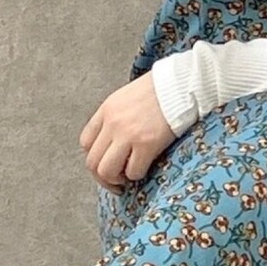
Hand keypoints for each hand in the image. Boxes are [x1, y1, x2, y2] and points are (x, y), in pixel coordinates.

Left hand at [78, 72, 176, 193]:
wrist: (180, 84)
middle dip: (102, 177)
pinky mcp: (147, 144)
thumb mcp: (127, 97)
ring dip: (116, 180)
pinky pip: (133, 171)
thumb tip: (114, 141)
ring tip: (128, 177)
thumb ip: (117, 117)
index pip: (86, 143)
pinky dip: (137, 175)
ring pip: (106, 171)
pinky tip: (145, 168)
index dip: (95, 158)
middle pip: (92, 161)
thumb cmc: (159, 90)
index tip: (106, 163)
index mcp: (107, 110)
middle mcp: (113, 123)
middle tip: (116, 180)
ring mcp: (128, 134)